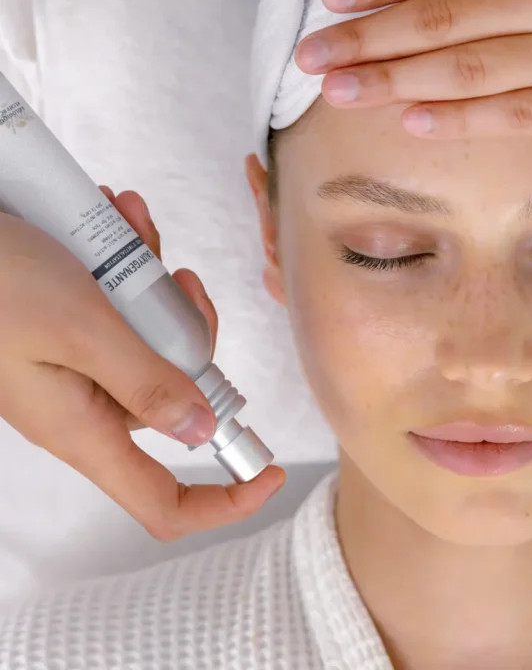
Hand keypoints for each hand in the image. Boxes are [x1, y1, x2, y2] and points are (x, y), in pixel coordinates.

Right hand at [0, 190, 284, 541]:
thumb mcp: (82, 330)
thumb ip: (146, 383)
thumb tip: (202, 430)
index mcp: (86, 429)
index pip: (163, 502)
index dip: (223, 501)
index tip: (272, 473)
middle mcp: (86, 404)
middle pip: (177, 391)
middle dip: (191, 330)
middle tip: (181, 279)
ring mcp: (78, 365)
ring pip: (152, 337)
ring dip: (154, 281)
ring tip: (132, 226)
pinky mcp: (68, 329)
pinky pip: (120, 306)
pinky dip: (126, 264)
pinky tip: (116, 221)